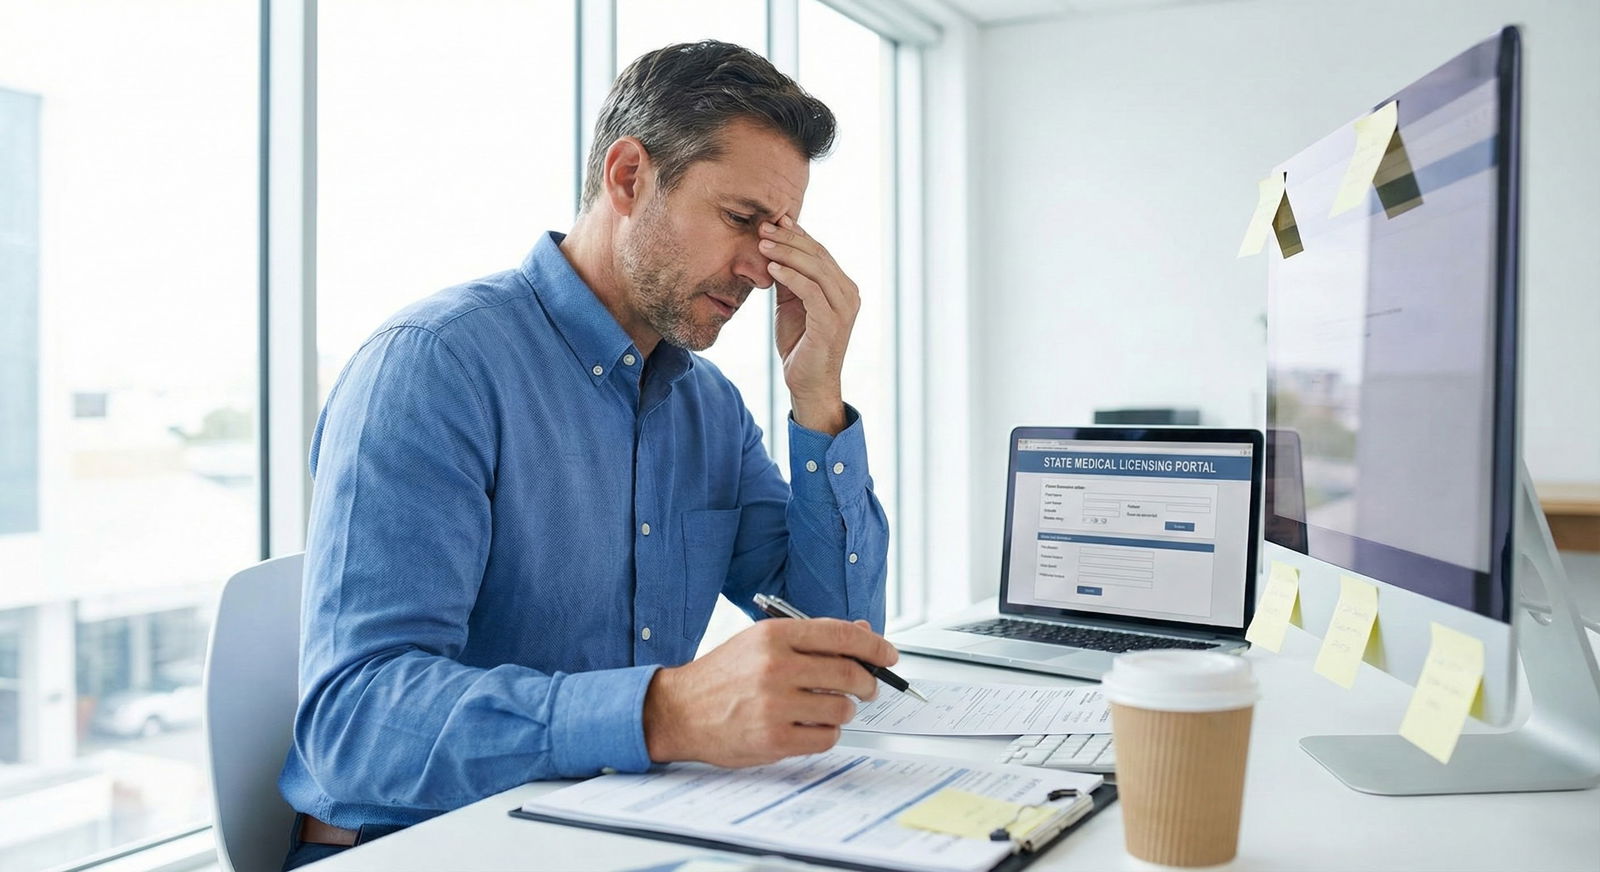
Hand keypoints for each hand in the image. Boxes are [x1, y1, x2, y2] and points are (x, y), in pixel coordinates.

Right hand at [642, 617, 897, 767]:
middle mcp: (775, 666)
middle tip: (867, 689)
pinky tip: (810, 727)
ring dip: (844, 711)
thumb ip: (811, 637)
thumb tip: (862, 633)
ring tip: (827, 709)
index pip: (842, 635)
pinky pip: (826, 738)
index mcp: (774, 636)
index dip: (875, 646)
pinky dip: (826, 734)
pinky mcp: (774, 738)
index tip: (889, 656)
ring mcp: (775, 704)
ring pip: (842, 709)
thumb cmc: (722, 676)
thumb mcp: (760, 642)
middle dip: (867, 684)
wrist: (679, 710)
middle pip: (849, 673)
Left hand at [762, 216, 859, 435]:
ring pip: (815, 269)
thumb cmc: (800, 344)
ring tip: (762, 242)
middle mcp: (849, 294)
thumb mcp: (792, 304)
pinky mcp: (831, 322)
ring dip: (786, 253)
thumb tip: (773, 250)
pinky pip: (811, 291)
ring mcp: (843, 308)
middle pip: (818, 255)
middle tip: (763, 226)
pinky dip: (790, 276)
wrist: (808, 383)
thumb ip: (789, 279)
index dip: (797, 234)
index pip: (819, 252)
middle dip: (788, 238)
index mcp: (842, 287)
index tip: (773, 220)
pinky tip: (771, 267)